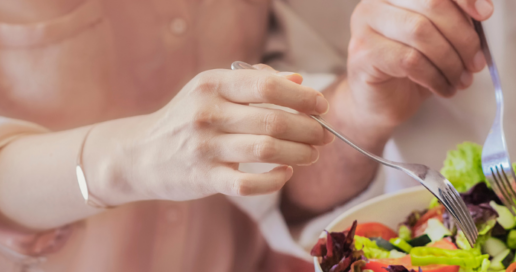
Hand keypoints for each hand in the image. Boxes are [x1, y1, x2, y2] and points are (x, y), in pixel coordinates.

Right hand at [96, 67, 332, 203]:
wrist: (139, 154)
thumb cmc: (186, 118)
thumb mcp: (212, 90)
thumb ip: (254, 81)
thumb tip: (299, 79)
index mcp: (212, 85)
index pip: (268, 85)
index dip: (302, 96)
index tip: (321, 106)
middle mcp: (207, 113)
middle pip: (274, 120)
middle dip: (309, 129)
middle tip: (324, 136)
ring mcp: (204, 148)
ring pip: (267, 150)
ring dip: (300, 153)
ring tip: (313, 154)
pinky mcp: (204, 179)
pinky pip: (250, 184)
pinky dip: (275, 179)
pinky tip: (286, 172)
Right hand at [344, 0, 493, 129]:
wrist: (380, 103)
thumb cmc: (410, 69)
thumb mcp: (438, 38)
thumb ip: (455, 20)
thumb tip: (483, 10)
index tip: (485, 13)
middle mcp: (376, 1)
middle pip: (431, 4)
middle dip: (462, 36)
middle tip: (475, 62)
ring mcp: (365, 25)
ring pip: (420, 32)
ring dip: (450, 61)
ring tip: (460, 79)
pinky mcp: (364, 53)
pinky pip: (409, 60)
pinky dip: (435, 77)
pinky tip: (443, 88)